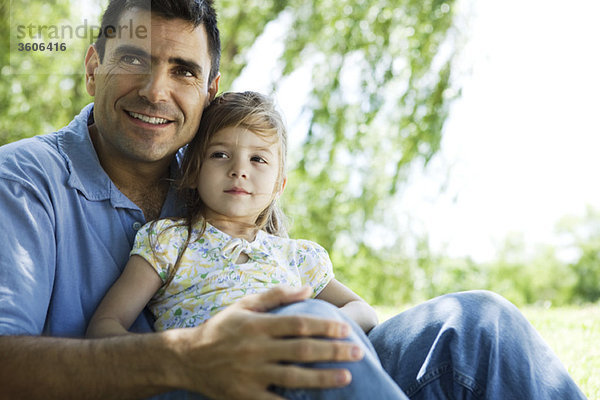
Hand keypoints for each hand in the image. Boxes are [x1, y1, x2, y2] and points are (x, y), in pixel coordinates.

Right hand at [167, 286, 363, 399]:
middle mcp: (256, 350)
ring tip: (347, 377)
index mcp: (257, 325)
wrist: (187, 359)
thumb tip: (307, 288)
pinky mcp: (246, 396)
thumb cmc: (220, 328)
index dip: (324, 327)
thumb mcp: (243, 305)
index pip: (297, 324)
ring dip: (323, 378)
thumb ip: (275, 295)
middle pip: (301, 351)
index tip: (345, 328)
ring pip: (294, 377)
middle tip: (358, 352)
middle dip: (332, 351)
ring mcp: (251, 375)